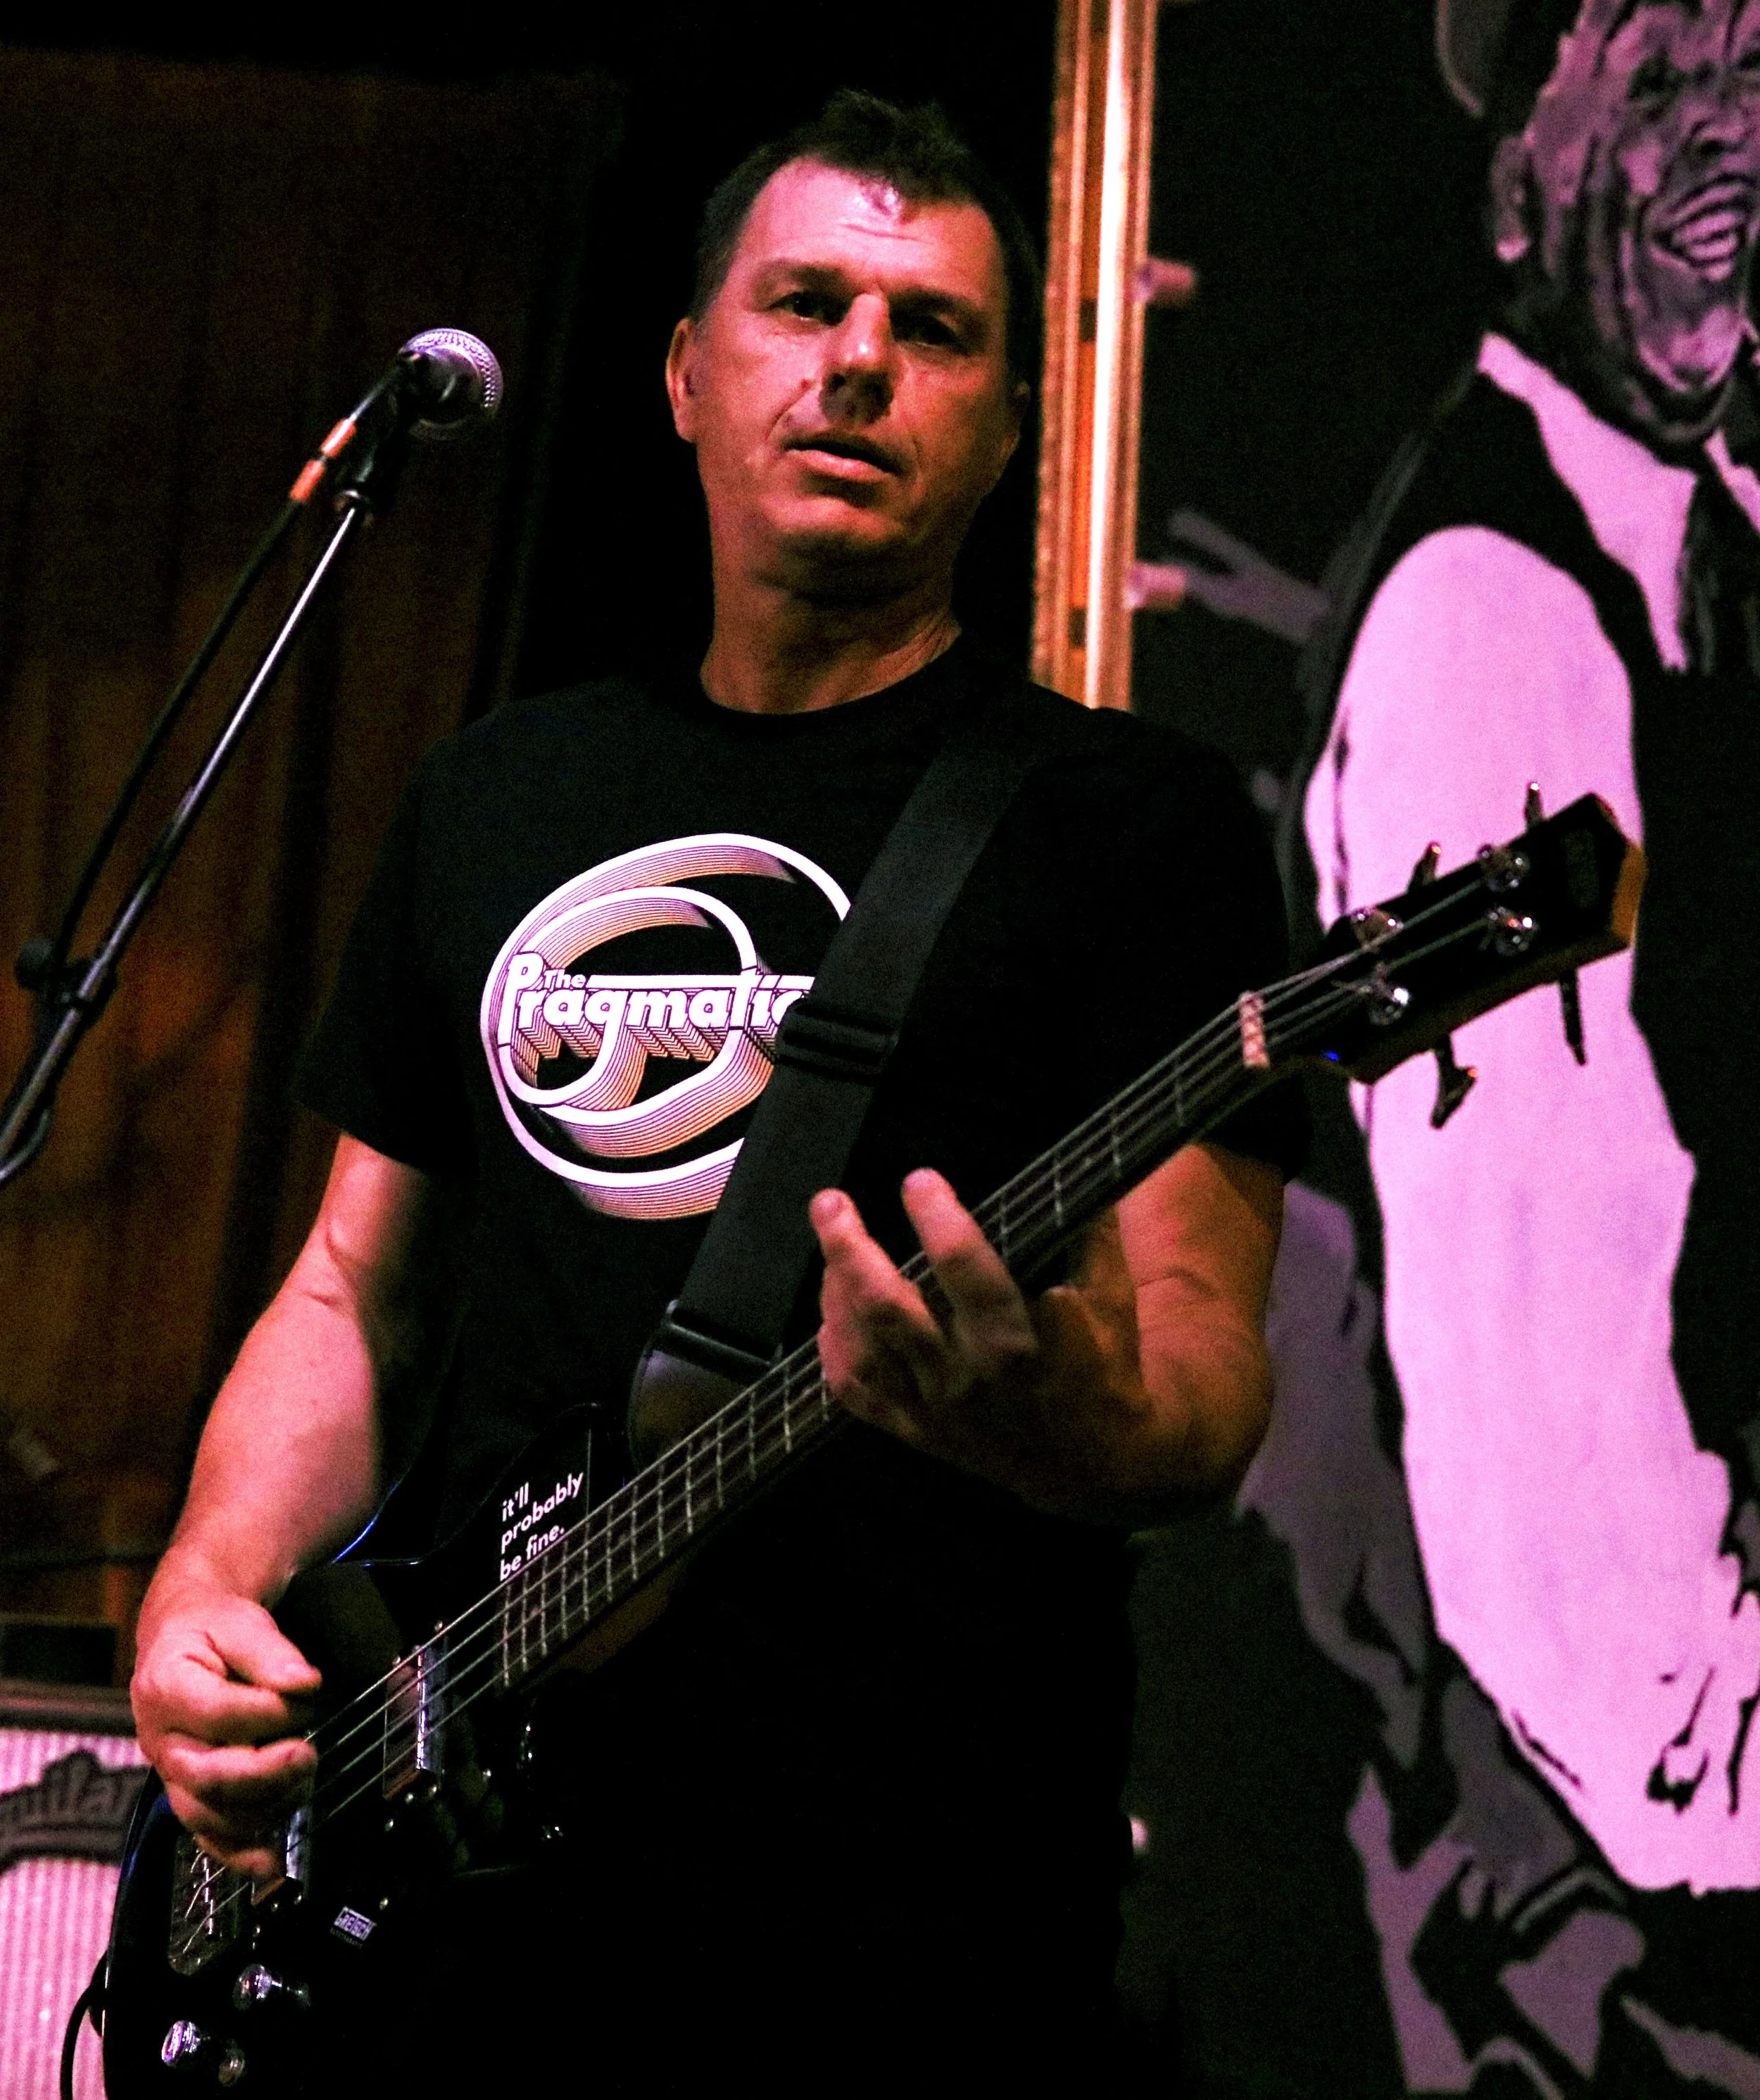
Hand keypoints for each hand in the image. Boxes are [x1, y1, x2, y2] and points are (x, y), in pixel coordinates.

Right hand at [131, 1571, 320, 1880]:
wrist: (184, 1638)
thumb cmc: (214, 1630)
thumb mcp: (240, 1623)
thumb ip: (271, 1653)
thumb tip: (305, 1684)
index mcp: (164, 1689)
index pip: (216, 1712)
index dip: (267, 1712)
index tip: (308, 1692)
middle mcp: (160, 1740)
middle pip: (206, 1775)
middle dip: (264, 1772)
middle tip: (307, 1754)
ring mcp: (172, 1774)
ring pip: (207, 1813)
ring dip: (262, 1808)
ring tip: (302, 1780)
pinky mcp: (189, 1795)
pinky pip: (206, 1836)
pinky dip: (239, 1853)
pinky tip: (272, 1861)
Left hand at [810, 1167, 1158, 1519]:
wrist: (1097, 1465)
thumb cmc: (1105, 1370)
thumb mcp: (1112, 1301)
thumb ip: (1093, 1235)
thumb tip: (1082, 1169)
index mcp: (1017, 1341)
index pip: (964, 1268)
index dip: (935, 1218)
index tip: (919, 1180)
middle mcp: (966, 1378)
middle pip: (887, 1308)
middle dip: (850, 1250)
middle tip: (830, 1202)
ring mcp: (935, 1411)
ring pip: (862, 1350)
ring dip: (835, 1294)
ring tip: (830, 1245)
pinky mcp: (919, 1433)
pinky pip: (857, 1395)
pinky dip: (834, 1353)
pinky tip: (831, 1314)